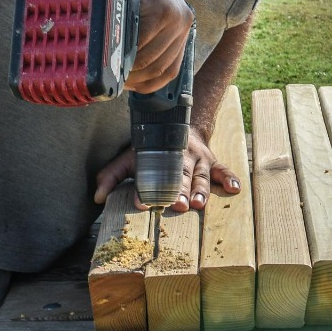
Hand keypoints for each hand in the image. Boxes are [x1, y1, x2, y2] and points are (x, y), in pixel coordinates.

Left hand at [92, 129, 241, 212]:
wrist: (181, 125)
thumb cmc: (153, 149)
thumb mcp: (130, 158)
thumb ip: (112, 176)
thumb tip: (98, 197)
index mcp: (157, 157)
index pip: (150, 174)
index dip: (145, 189)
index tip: (142, 203)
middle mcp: (179, 158)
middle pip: (179, 177)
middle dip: (178, 191)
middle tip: (176, 205)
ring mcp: (198, 160)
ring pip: (200, 176)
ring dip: (200, 189)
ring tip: (198, 203)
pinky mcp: (212, 162)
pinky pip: (222, 170)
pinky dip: (229, 178)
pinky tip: (234, 189)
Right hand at [117, 0, 194, 93]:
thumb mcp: (142, 13)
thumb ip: (143, 39)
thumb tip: (128, 74)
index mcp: (181, 27)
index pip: (170, 70)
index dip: (148, 84)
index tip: (127, 86)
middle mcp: (183, 23)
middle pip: (161, 67)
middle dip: (135, 79)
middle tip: (114, 80)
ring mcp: (174, 16)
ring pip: (151, 58)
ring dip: (129, 69)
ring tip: (111, 69)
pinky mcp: (161, 9)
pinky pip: (142, 42)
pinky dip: (127, 52)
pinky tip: (113, 52)